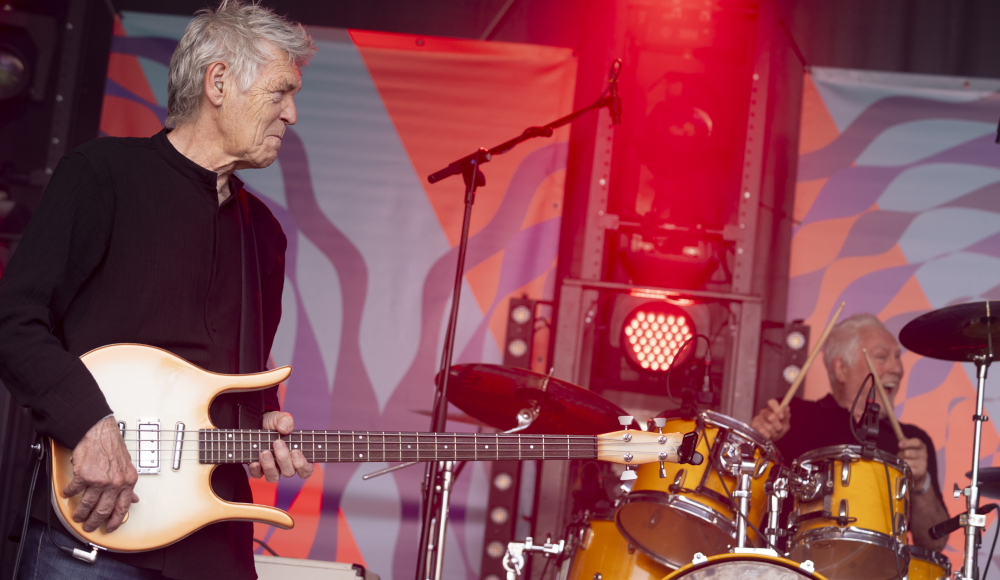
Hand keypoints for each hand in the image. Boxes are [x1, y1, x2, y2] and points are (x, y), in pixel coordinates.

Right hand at [63, 416, 138, 532]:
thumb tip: (134, 499)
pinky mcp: (84, 476)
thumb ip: (128, 484)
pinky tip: (68, 494)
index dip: (115, 521)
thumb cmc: (112, 446)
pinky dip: (69, 494)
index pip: (123, 507)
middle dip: (94, 522)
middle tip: (89, 526)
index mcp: (128, 481)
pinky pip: (74, 491)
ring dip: (80, 512)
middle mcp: (115, 483)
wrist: (98, 431)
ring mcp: (100, 480)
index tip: (110, 528)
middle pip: (103, 510)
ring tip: (77, 515)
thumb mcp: (127, 466)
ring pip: (87, 505)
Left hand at [248, 411, 313, 481]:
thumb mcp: (282, 418)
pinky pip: (258, 475)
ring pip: (273, 477)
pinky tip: (254, 461)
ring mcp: (272, 469)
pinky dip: (256, 470)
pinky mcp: (258, 469)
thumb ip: (286, 421)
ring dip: (269, 466)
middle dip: (283, 458)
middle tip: (277, 443)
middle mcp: (286, 466)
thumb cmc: (276, 424)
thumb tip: (283, 429)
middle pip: (289, 472)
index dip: (302, 465)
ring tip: (265, 452)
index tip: (295, 451)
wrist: (259, 423)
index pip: (305, 470)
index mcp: (297, 456)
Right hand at [750, 399, 790, 440]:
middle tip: (779, 429)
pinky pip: (763, 431)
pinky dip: (768, 435)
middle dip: (778, 426)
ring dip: (774, 432)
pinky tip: (768, 435)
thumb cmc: (778, 428)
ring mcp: (757, 418)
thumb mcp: (785, 423)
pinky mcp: (753, 425)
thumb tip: (787, 408)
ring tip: (774, 433)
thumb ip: (786, 416)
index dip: (777, 409)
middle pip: (771, 416)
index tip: (782, 416)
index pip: (772, 402)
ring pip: (768, 427)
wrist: (770, 438)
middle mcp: (763, 411)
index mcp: (771, 408)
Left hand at [898, 437, 927, 483]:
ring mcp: (923, 463)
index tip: (899, 445)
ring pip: (905, 461)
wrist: (918, 470)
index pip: (916, 442)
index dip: (907, 443)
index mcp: (921, 446)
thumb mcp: (908, 446)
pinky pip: (907, 469)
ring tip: (903, 462)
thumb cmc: (911, 455)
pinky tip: (905, 468)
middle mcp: (924, 454)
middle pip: (907, 453)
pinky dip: (904, 469)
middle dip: (900, 454)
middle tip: (901, 456)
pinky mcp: (920, 472)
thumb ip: (903, 440)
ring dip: (901, 462)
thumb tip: (899, 438)